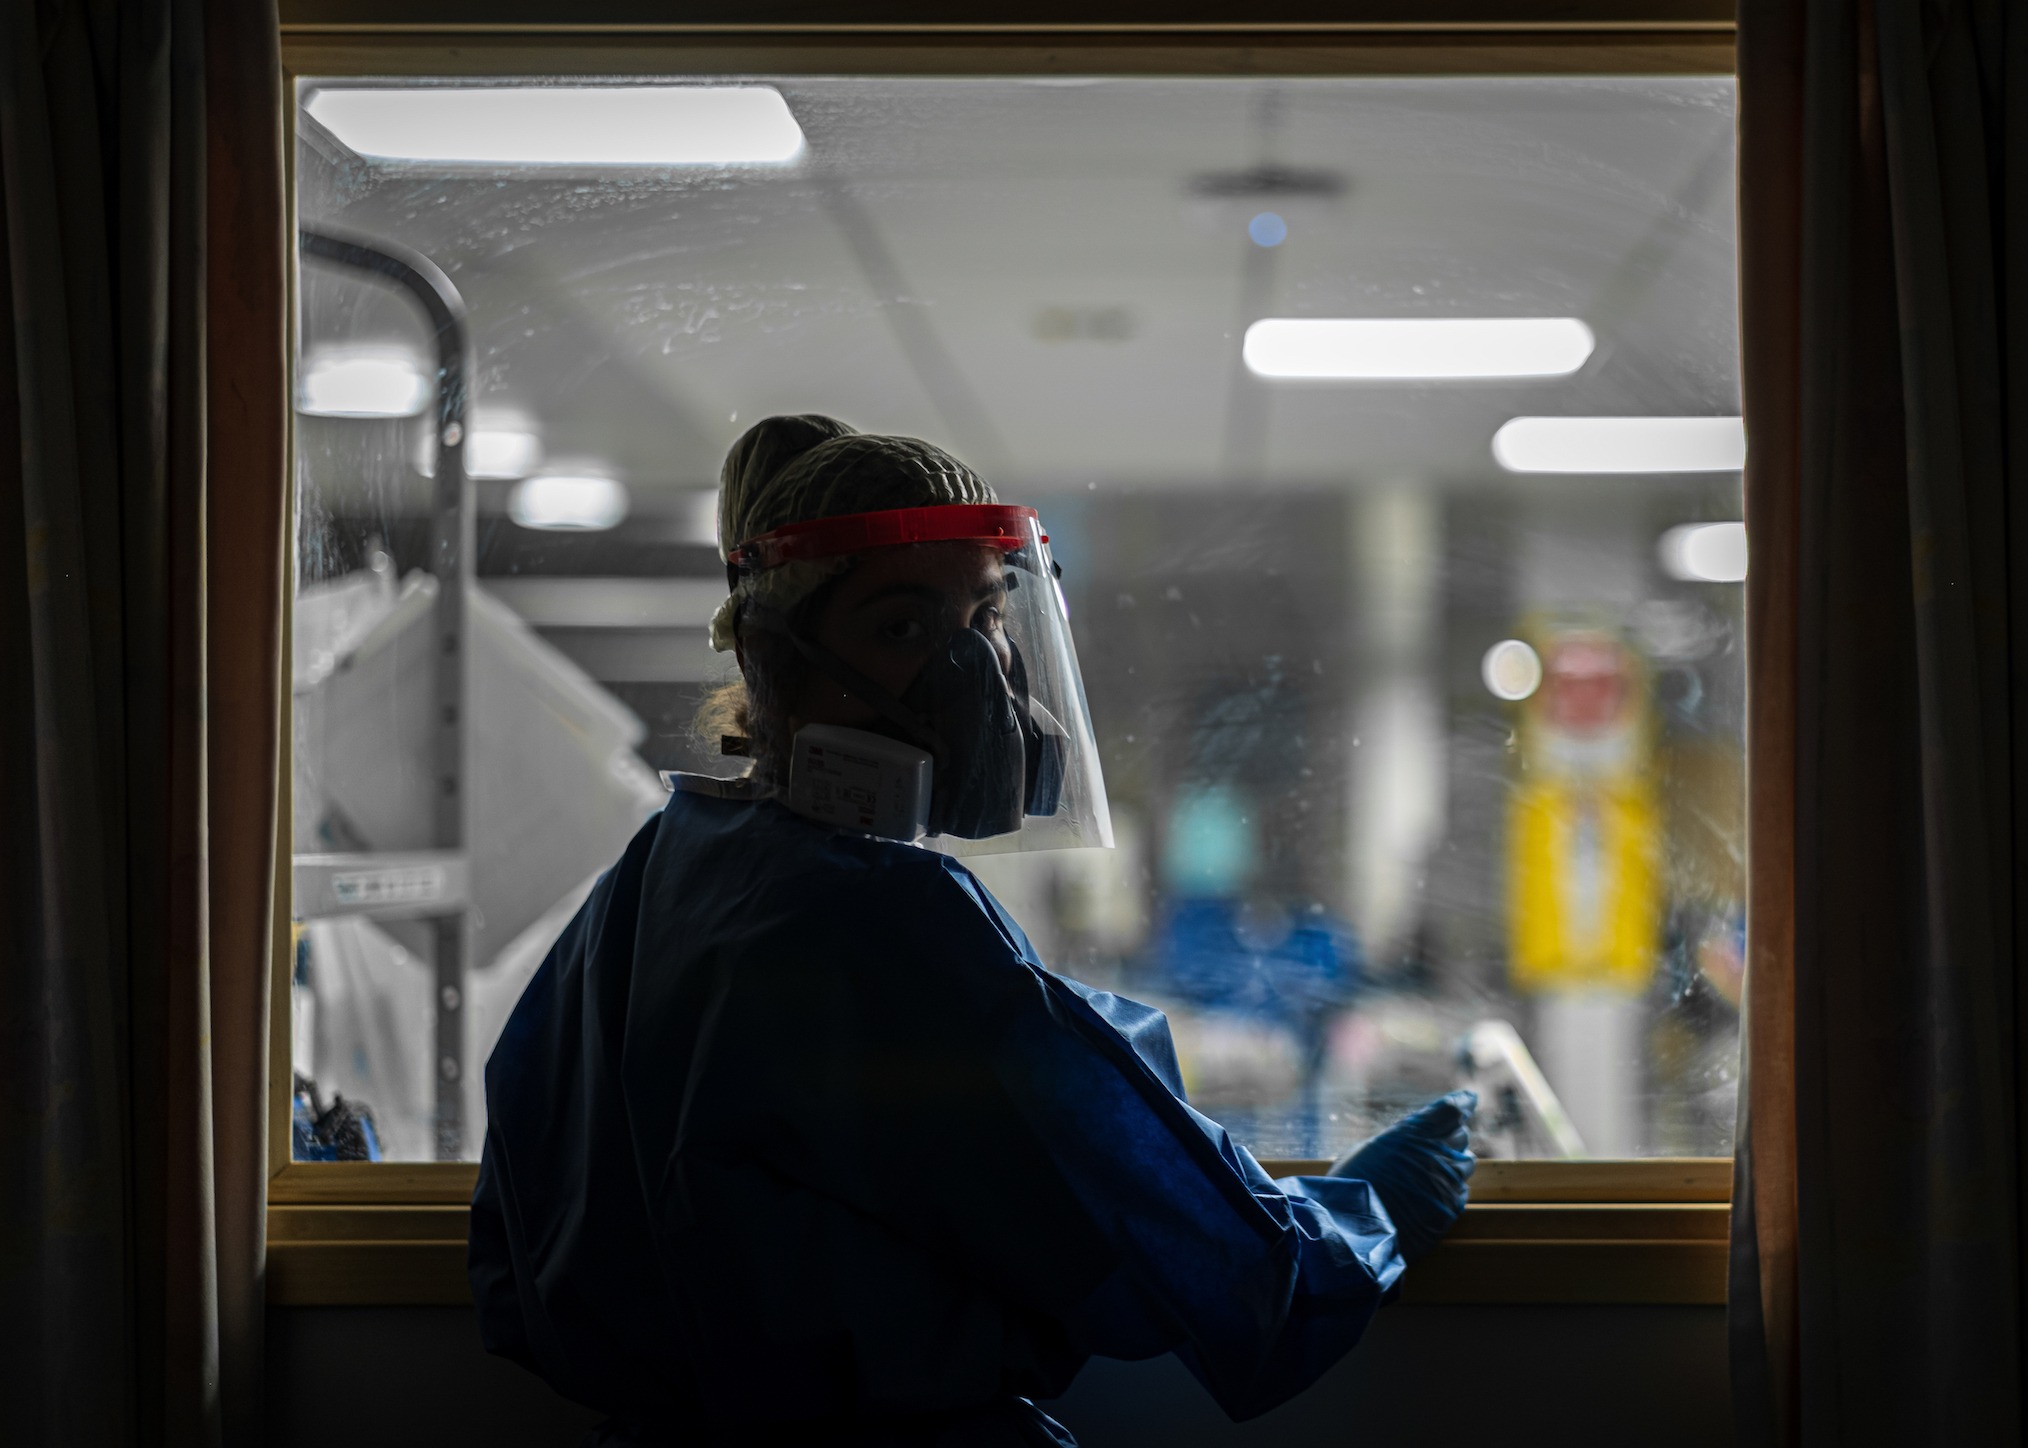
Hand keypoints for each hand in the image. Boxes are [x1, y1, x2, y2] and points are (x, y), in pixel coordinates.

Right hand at [1328, 1090, 1476, 1263]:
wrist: (1354, 1230)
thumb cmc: (1351, 1185)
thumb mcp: (1368, 1150)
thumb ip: (1398, 1141)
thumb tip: (1408, 1141)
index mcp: (1414, 1134)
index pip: (1451, 1110)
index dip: (1463, 1102)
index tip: (1469, 1098)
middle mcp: (1436, 1155)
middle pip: (1461, 1136)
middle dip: (1453, 1137)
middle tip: (1440, 1143)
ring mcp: (1446, 1184)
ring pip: (1466, 1165)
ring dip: (1454, 1165)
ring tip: (1434, 1173)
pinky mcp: (1450, 1211)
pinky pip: (1460, 1193)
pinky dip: (1450, 1191)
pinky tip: (1431, 1197)